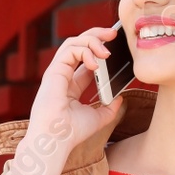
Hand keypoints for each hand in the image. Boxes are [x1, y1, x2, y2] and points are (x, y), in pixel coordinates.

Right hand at [26, 26, 124, 155]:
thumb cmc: (72, 132)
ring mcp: (57, 72)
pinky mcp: (54, 71)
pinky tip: (96, 62)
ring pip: (73, 43)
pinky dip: (85, 50)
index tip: (116, 44)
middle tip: (114, 33)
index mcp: (71, 85)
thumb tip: (120, 98)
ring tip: (108, 49)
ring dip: (92, 40)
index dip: (100, 48)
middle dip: (96, 35)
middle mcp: (63, 75)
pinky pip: (70, 50)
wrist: (57, 140)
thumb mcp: (98, 117)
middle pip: (78, 45)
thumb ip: (109, 107)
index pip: (86, 58)